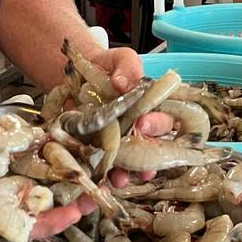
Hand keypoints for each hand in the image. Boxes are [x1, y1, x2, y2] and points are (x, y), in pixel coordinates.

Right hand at [0, 122, 86, 239]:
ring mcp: (6, 184)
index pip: (21, 225)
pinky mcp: (9, 166)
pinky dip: (52, 161)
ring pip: (41, 189)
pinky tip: (71, 150)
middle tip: (93, 193)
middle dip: (67, 204)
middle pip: (38, 210)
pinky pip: (34, 168)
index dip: (47, 222)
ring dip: (65, 183)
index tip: (71, 213)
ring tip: (91, 173)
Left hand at [86, 46, 176, 184]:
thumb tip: (122, 82)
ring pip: (130, 164)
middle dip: (145, 158)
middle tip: (135, 162)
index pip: (163, 119)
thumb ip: (127, 66)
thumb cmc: (108, 66)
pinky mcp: (99, 150)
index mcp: (151, 108)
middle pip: (150, 149)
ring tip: (119, 178)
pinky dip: (103, 177)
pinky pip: (105, 168)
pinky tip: (99, 182)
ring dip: (126, 173)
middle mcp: (139, 128)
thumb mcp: (121, 58)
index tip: (142, 123)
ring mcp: (120, 142)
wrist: (78, 73)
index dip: (156, 124)